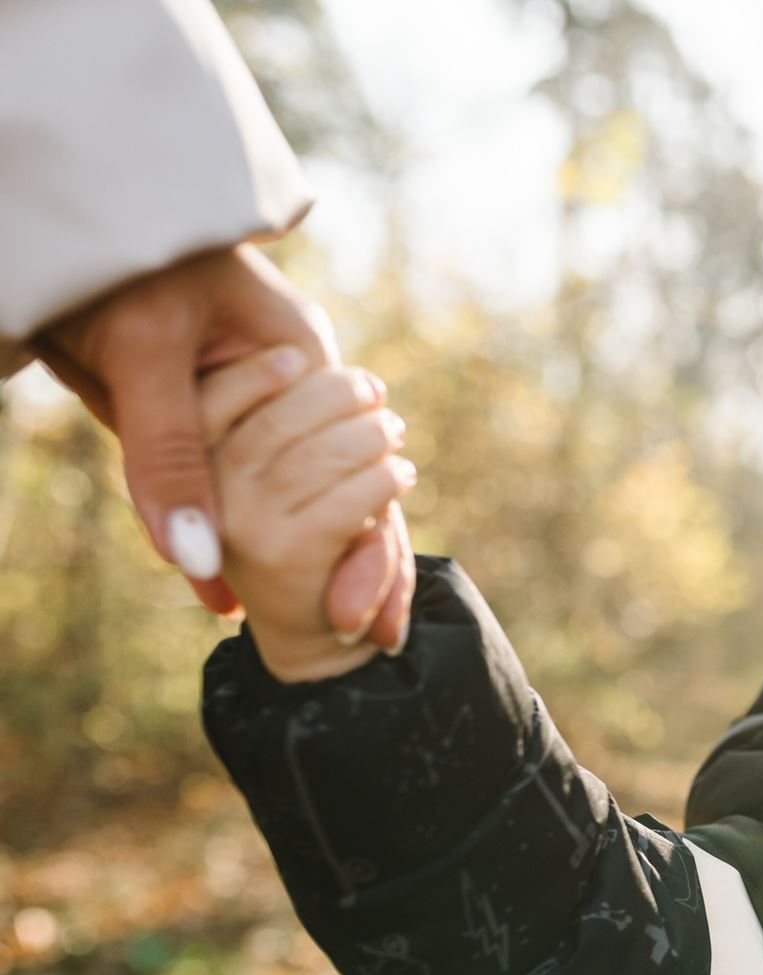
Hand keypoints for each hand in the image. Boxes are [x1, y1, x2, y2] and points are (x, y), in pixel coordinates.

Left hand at [30, 242, 412, 649]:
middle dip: (357, 565)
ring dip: (308, 559)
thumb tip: (198, 562)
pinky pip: (230, 483)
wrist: (60, 214)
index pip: (356, 465)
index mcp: (307, 355)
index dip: (366, 545)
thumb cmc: (117, 260)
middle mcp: (293, 381)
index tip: (355, 618)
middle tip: (366, 636)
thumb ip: (172, 457)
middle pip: (341, 485)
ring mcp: (253, 398)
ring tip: (327, 628)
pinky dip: (230, 537)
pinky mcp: (206, 408)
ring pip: (294, 491)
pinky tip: (223, 595)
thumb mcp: (145, 357)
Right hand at [198, 349, 414, 681]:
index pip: (211, 401)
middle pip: (278, 422)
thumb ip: (280, 423)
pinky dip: (385, 479)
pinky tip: (400, 476)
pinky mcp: (286, 554)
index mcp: (191, 470)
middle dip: (335, 396)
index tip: (302, 357)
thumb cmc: (309, 533)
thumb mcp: (280, 476)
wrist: (318, 630)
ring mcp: (243, 525)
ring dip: (371, 435)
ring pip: (319, 456)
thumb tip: (297, 355)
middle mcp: (205, 497)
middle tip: (374, 392)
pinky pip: (348, 498)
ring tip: (393, 433)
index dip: (258, 372)